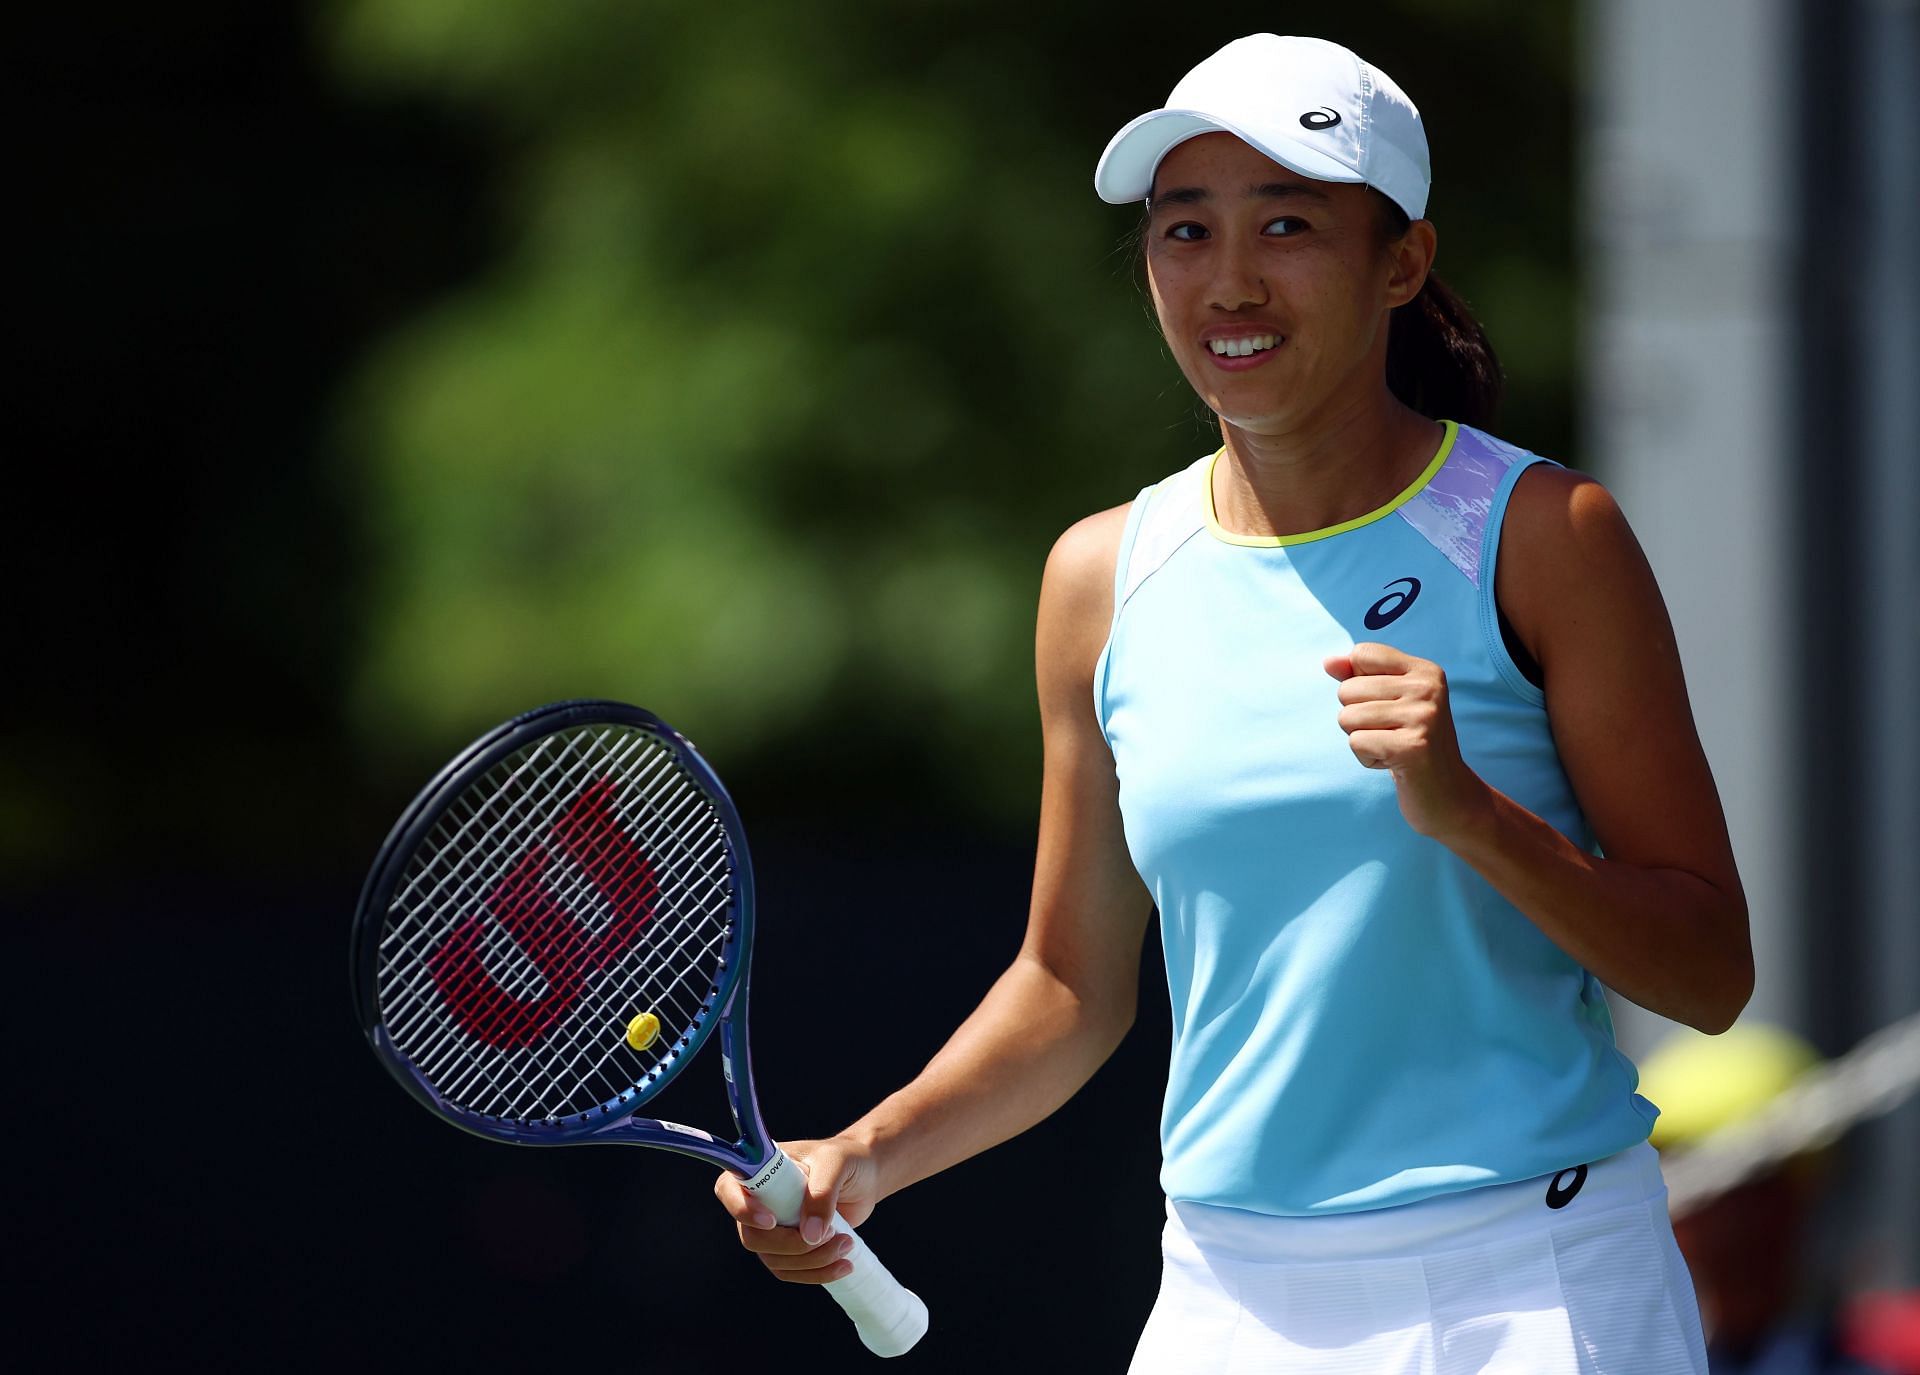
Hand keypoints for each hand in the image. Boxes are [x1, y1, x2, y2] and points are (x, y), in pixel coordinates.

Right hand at [713, 1136, 885, 1284]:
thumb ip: (822, 1194)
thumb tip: (810, 1235)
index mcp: (762, 1169)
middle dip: (790, 1245)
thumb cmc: (847, 1159)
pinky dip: (817, 1273)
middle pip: (752, 1236)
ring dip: (811, 1261)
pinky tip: (843, 1264)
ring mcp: (774, 1227)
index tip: (771, 1220)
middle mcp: (760, 1200)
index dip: (742, 1209)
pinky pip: (791, 1271)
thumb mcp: (837, 1165)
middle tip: (829, 1235)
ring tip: (846, 1244)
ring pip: (773, 1259)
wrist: (866, 1177)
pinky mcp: (790, 1247)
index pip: (728, 1189)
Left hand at [1323, 641, 1490, 842]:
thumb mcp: (1388, 702)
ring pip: (1347, 717)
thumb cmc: (1410, 743)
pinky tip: (1394, 763)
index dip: (1357, 684)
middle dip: (1356, 718)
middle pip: (1347, 689)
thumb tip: (1328, 662)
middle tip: (1390, 733)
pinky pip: (1356, 743)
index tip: (1386, 706)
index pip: (1361, 654)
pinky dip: (1367, 758)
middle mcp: (1427, 688)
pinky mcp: (1413, 747)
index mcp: (1424, 670)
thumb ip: (1358, 677)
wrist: (1447, 794)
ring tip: (1392, 747)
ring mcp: (1423, 717)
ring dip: (1362, 739)